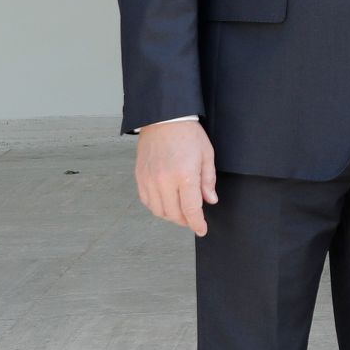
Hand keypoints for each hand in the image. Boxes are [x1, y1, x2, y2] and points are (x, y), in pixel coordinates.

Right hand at [135, 118, 216, 236]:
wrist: (163, 119)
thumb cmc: (188, 135)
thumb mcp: (207, 155)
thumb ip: (208, 181)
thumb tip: (210, 201)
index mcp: (184, 176)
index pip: (191, 209)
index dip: (197, 223)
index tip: (202, 230)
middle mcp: (164, 181)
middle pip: (174, 214)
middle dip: (186, 221)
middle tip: (194, 219)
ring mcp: (149, 180)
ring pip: (159, 210)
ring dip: (171, 216)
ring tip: (181, 212)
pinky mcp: (140, 177)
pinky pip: (147, 201)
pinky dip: (158, 207)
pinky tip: (167, 203)